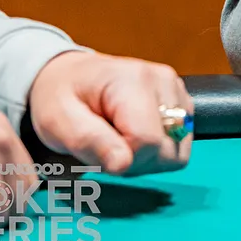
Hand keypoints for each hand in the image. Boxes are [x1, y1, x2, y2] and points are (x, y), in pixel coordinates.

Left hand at [27, 51, 191, 175]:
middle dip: (135, 162)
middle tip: (105, 147)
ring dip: (146, 159)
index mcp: (133, 80)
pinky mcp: (182, 102)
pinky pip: (179, 147)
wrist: (70, 75)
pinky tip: (133, 137)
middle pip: (167, 150)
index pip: (147, 141)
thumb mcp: (57, 120)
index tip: (97, 151)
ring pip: (176, 153)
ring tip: (118, 141)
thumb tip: (122, 165)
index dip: (122, 160)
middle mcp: (164, 81)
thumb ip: (88, 141)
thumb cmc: (60, 96)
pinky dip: (156, 152)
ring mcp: (177, 91)